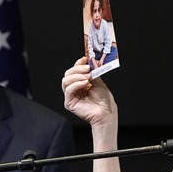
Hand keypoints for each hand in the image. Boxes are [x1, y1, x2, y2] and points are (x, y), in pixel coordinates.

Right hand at [62, 56, 120, 171]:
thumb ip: (92, 72)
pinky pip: (68, 89)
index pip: (74, 70)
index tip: (85, 58)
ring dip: (76, 75)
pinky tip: (85, 83)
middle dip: (77, 68)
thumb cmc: (104, 101)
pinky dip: (76, 84)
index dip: (78, 63)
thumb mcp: (98, 82)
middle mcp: (74, 88)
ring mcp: (71, 95)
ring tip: (87, 76)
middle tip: (87, 68)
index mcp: (80, 83)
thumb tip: (89, 61)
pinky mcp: (69, 102)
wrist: (106, 113)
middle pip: (68, 74)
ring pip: (65, 80)